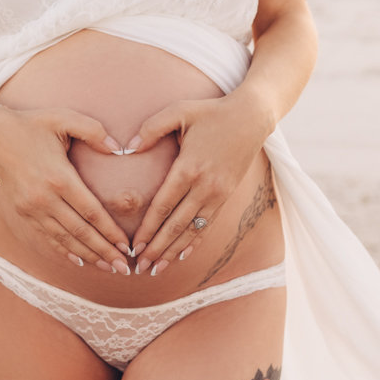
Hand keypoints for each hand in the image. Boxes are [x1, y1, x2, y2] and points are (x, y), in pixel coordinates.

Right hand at [0, 105, 132, 273]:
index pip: (91, 212)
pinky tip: (80, 261)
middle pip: (80, 232)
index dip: (110, 232)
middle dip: (105, 252)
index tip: (128, 245)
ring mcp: (32, 209)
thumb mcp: (63, 117)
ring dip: (89, 256)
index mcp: (59, 177)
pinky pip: (48, 237)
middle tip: (125, 268)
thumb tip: (117, 148)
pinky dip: (65, 251)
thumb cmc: (32, 125)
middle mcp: (45, 199)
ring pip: (65, 240)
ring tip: (109, 268)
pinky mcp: (23, 213)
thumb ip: (93, 131)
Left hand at [127, 95, 272, 274]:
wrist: (251, 117)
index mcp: (189, 167)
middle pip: (177, 225)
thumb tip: (128, 148)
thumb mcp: (179, 111)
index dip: (148, 228)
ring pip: (193, 230)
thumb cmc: (211, 112)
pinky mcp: (227, 196)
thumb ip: (151, 128)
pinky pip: (208, 224)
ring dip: (174, 251)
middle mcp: (205, 186)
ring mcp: (219, 193)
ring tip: (157, 269)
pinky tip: (182, 255)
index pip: (164, 206)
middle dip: (158, 248)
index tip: (134, 245)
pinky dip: (194, 242)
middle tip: (139, 267)